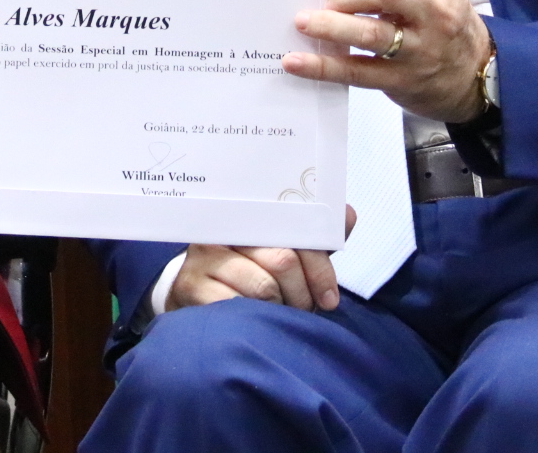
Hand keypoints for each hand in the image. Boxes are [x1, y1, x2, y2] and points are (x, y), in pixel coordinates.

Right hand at [168, 204, 357, 311]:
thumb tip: (347, 214)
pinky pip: (236, 308)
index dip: (319, 269)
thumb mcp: (283, 251)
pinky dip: (253, 321)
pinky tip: (254, 322)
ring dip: (280, 310)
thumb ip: (315, 238)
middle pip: (282, 261)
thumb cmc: (248, 270)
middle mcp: (224, 230)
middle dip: (301, 294)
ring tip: (278, 315)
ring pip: (264, 288)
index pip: (295, 234)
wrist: (194, 291)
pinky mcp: (190, 286)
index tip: (329, 298)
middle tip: (302, 309)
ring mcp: (203, 258)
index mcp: (249, 215)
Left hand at [282, 0, 490, 123]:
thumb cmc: (443, 28)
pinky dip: (323, 66)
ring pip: (372, 33)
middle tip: (325, 0)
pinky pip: (358, 72)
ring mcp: (421, 51)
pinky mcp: (404, 81)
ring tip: (302, 22)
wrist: (478, 78)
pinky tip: (296, 61)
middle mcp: (436, 14)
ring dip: (331, 25)